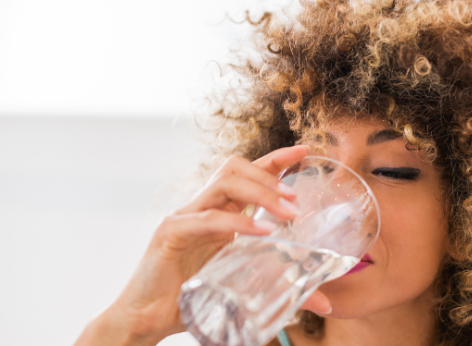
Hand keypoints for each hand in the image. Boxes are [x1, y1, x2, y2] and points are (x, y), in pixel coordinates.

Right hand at [74, 145, 331, 345]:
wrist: (147, 319)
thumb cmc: (192, 301)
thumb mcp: (243, 288)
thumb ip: (282, 288)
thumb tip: (325, 302)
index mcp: (217, 213)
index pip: (247, 174)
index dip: (276, 158)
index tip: (305, 150)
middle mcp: (201, 208)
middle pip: (235, 168)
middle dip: (270, 175)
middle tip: (297, 198)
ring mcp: (184, 217)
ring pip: (223, 184)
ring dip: (260, 192)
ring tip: (287, 212)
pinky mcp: (170, 233)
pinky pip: (208, 219)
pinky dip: (238, 223)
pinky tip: (262, 232)